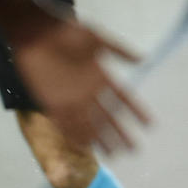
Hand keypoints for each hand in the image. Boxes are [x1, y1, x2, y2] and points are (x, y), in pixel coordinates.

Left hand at [10, 17, 148, 154]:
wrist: (37, 33)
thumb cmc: (67, 32)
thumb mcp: (98, 39)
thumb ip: (119, 50)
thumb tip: (142, 59)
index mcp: (100, 76)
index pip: (122, 98)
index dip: (135, 111)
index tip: (150, 124)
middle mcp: (87, 90)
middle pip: (107, 116)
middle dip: (120, 133)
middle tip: (133, 150)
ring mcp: (69, 97)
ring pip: (88, 123)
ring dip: (100, 139)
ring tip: (113, 155)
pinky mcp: (50, 100)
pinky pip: (64, 121)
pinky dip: (73, 133)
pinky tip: (84, 146)